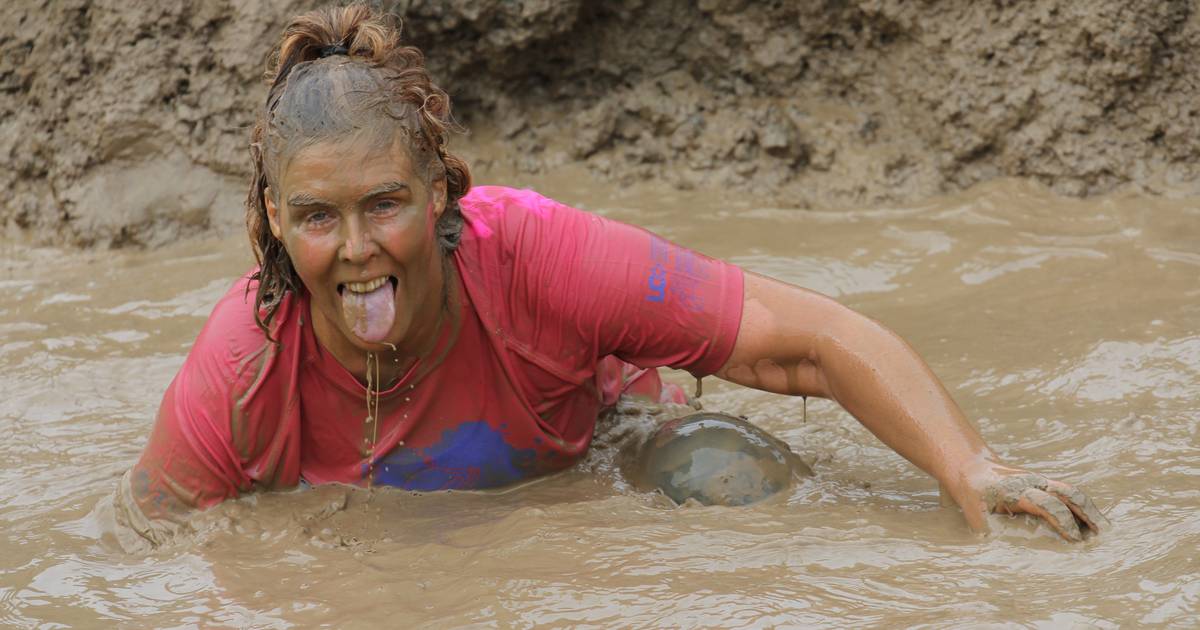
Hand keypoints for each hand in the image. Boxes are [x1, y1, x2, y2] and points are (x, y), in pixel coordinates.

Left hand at [950, 462, 1109, 540]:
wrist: (972, 469)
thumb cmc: (975, 500)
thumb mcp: (978, 519)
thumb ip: (997, 536)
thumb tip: (1017, 559)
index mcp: (1014, 490)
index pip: (1045, 502)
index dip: (1062, 520)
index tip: (1075, 540)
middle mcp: (1032, 482)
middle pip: (1066, 492)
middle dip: (1086, 513)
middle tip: (1102, 537)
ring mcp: (1041, 481)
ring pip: (1072, 492)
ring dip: (1090, 511)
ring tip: (1106, 532)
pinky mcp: (1046, 485)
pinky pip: (1069, 494)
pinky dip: (1084, 508)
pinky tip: (1095, 525)